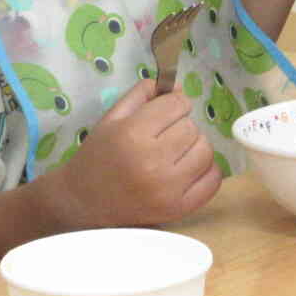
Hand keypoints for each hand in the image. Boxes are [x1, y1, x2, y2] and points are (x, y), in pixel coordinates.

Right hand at [49, 81, 219, 228]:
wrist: (83, 204)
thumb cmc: (96, 158)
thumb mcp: (111, 118)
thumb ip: (142, 95)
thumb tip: (177, 86)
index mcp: (133, 135)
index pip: (177, 104)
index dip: (172, 104)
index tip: (164, 112)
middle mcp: (153, 162)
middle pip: (192, 127)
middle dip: (181, 126)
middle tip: (164, 136)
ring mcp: (169, 189)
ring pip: (206, 151)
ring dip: (194, 147)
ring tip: (175, 153)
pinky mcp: (179, 209)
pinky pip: (213, 180)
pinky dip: (205, 170)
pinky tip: (187, 169)